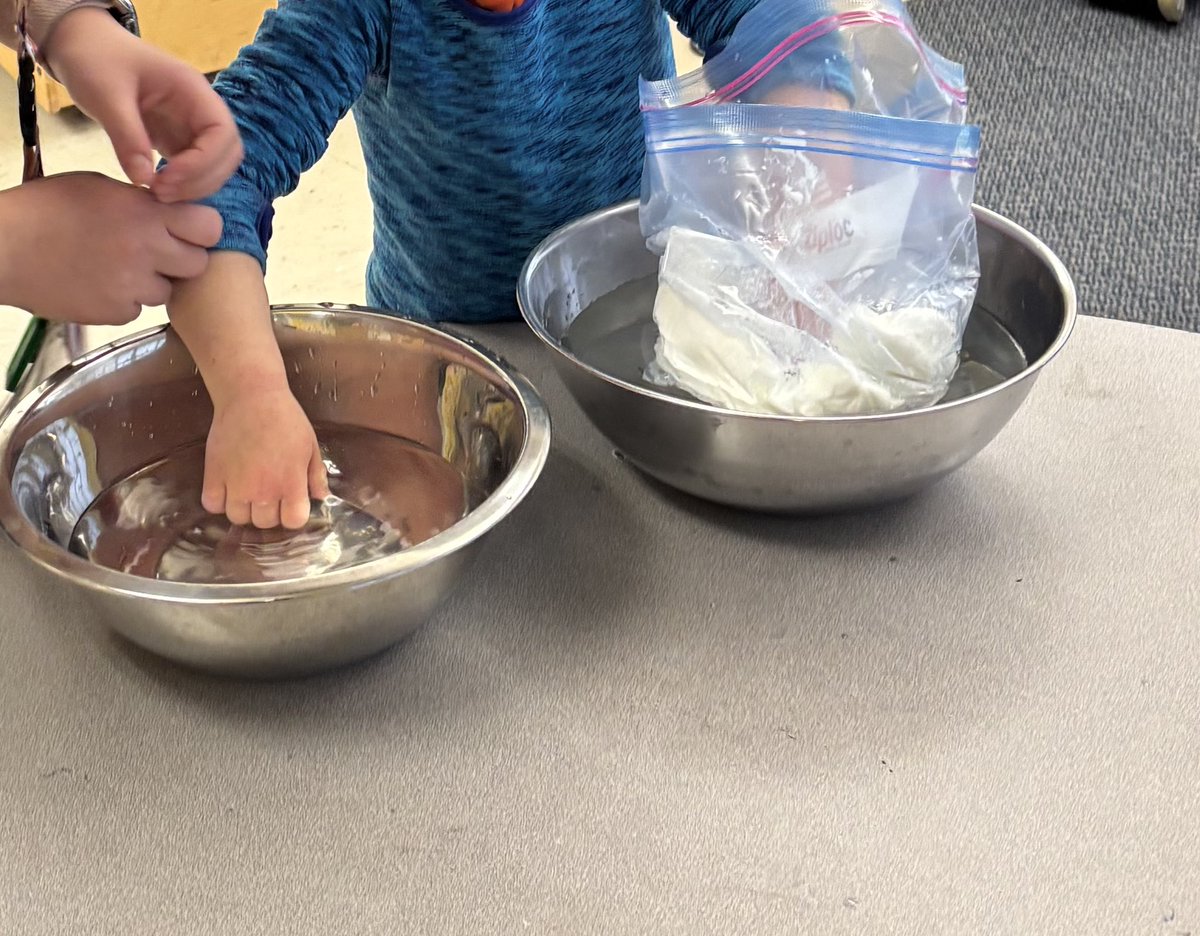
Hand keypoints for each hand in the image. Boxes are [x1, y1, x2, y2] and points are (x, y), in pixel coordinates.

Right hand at [0, 172, 220, 323]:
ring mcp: (134, 284)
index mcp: (145, 212)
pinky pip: (138, 308)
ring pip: (168, 290)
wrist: (3, 248)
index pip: (209, 226)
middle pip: (198, 264)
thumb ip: (142, 203)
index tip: (188, 231)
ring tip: (117, 268)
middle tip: (157, 254)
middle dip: (181, 260)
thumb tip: (172, 213)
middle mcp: (147, 249)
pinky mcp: (117, 311)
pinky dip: (125, 300)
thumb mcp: (99, 188)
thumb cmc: (46, 209)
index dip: (201, 231)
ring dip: (151, 282)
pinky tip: (99, 284)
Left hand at [44, 7, 242, 202]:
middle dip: (202, 179)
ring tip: (157, 193)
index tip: (169, 177)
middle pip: (226, 154)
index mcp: (192, 90)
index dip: (204, 161)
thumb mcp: (105, 95)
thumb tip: (144, 180)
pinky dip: (183, 184)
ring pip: (215, 165)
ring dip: (195, 186)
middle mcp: (200, 109)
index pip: (222, 132)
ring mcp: (191, 125)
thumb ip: (126, 137)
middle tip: (162, 192)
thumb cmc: (95, 59)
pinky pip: (194, 168)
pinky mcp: (177, 139)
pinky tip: (157, 188)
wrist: (81, 45)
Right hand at [202, 383, 329, 529]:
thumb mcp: (311, 445)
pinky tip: (227, 488)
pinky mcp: (213, 475)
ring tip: (247, 491)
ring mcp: (236, 485)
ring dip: (244, 509)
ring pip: (238, 518)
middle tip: (268, 493)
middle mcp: (263, 490)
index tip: (290, 503)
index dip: (293, 515)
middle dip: (269, 512)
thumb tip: (321, 498)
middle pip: (265, 523)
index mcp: (291, 483)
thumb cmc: (286, 418)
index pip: (293, 521)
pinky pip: (212, 505)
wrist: (251, 396)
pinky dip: (218, 501)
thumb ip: (316, 475)